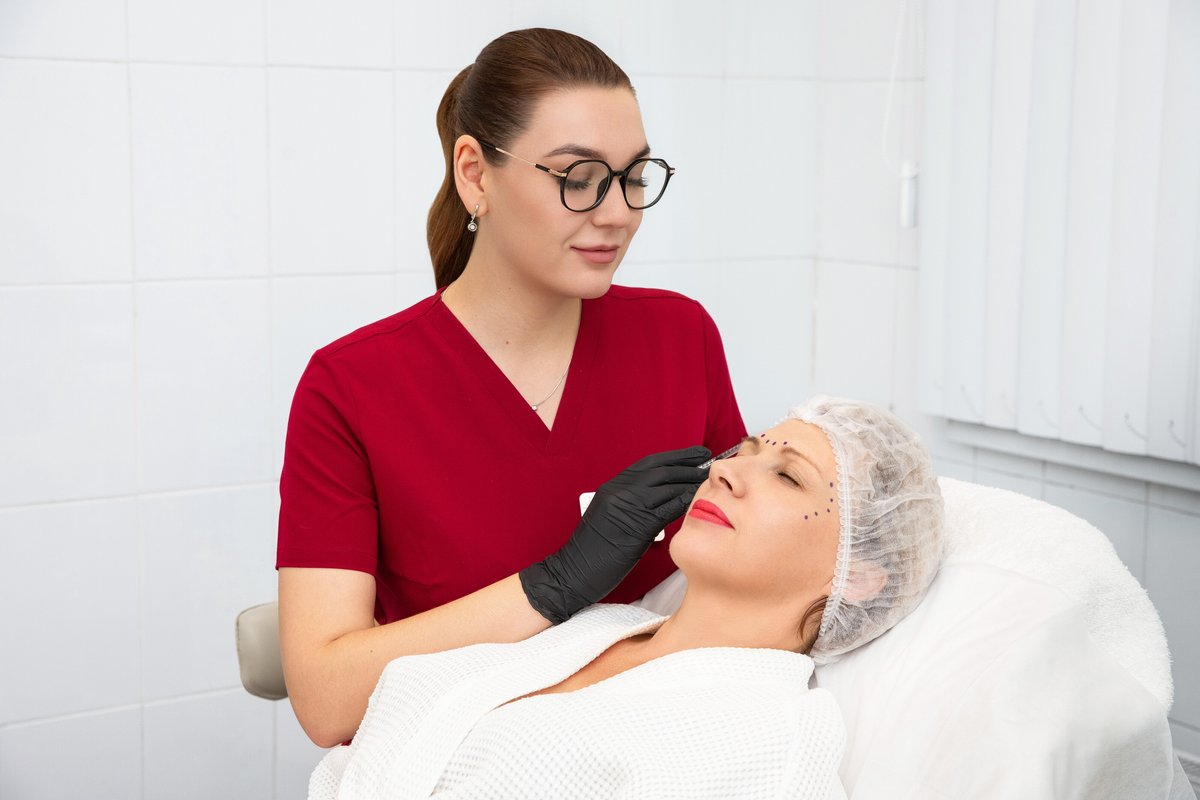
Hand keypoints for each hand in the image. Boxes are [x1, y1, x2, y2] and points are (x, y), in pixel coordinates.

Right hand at [519, 445, 711, 623]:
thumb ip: (631, 504)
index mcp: (612, 487)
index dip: (674, 457)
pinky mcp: (635, 526)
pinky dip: (683, 502)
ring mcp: (626, 507)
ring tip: (707, 480)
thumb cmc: (592, 552)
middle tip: (707, 460)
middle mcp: (619, 491)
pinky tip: (697, 500)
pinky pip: (666, 509)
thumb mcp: (609, 518)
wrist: (571, 573)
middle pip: (661, 470)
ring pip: (666, 487)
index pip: (649, 464)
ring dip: (689, 482)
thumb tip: (660, 500)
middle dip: (687, 463)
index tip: (693, 454)